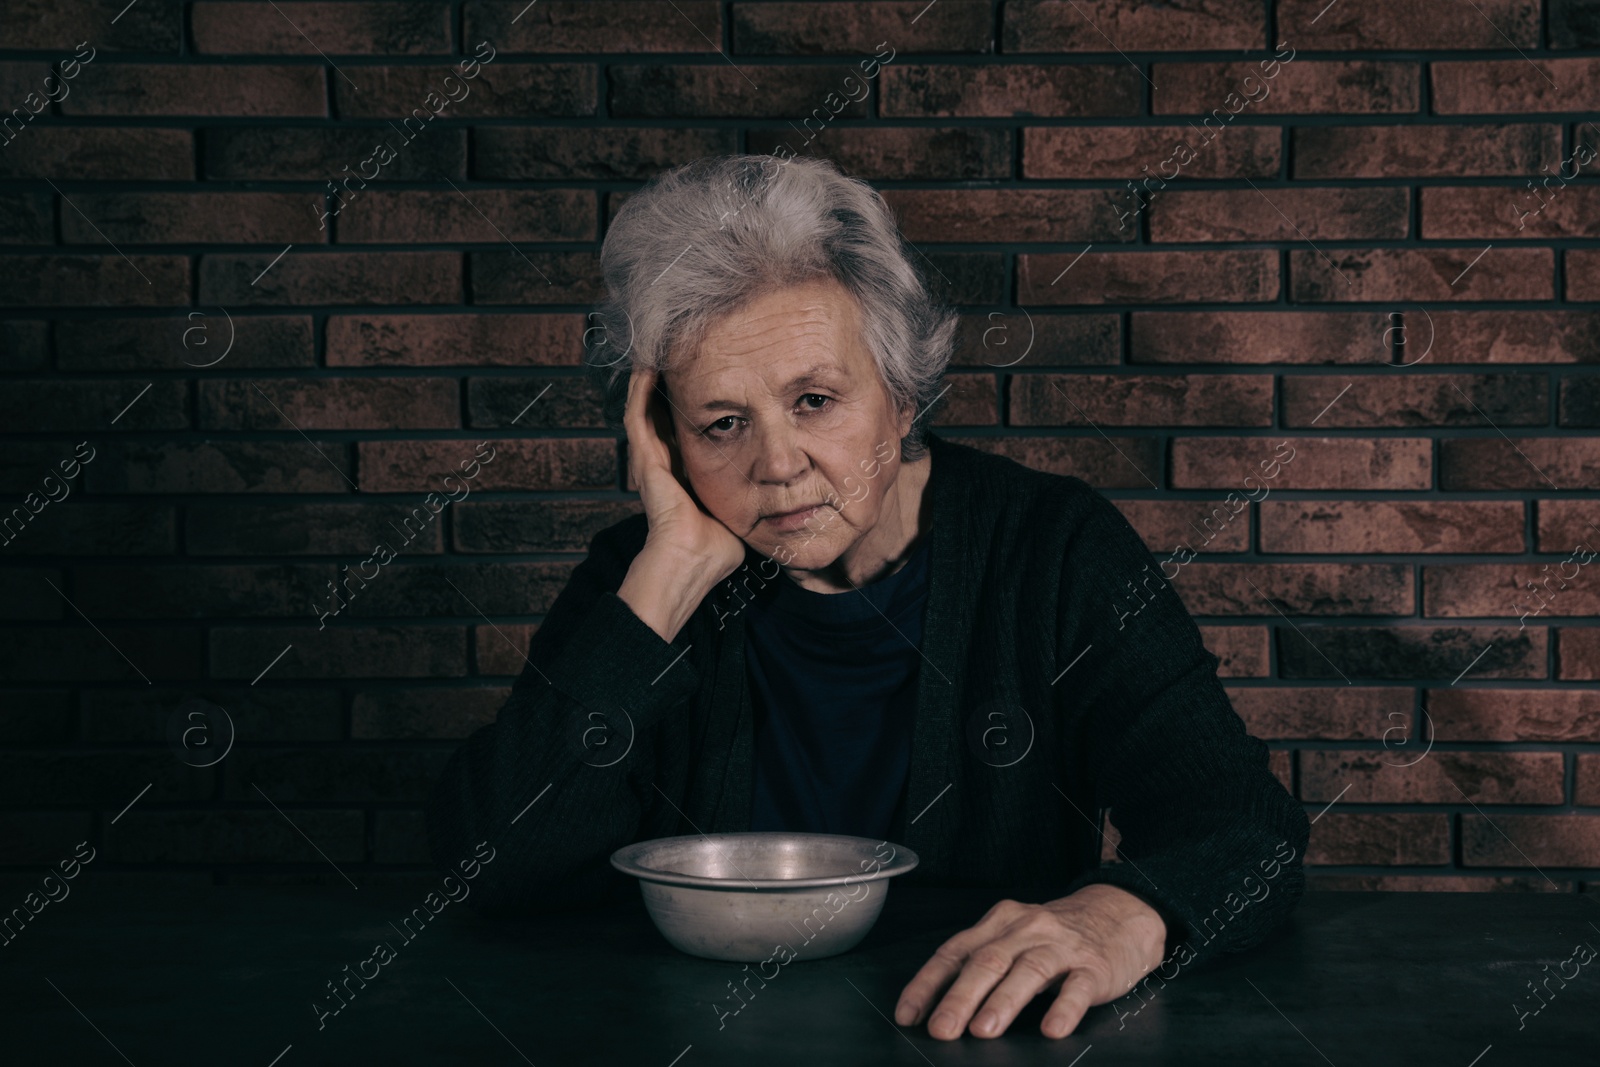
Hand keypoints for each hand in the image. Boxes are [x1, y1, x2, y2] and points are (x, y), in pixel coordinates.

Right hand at [623, 366, 746, 577]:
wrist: (694, 558)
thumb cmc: (718, 546)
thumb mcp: (741, 508)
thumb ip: (755, 491)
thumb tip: (786, 483)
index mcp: (683, 475)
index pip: (685, 430)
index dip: (691, 405)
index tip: (708, 380)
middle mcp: (664, 464)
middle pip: (663, 414)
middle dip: (670, 386)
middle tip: (681, 355)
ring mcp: (650, 460)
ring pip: (645, 408)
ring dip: (651, 380)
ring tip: (661, 351)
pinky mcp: (644, 459)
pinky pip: (637, 415)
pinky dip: (640, 389)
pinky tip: (648, 366)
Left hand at [894, 884, 1167, 1040]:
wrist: (1119, 914)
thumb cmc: (1055, 935)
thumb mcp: (1013, 937)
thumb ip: (980, 962)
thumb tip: (937, 1006)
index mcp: (999, 924)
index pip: (955, 952)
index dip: (929, 983)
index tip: (909, 1014)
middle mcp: (1026, 930)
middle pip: (987, 961)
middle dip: (960, 997)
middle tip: (941, 1029)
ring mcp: (1061, 947)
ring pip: (1028, 971)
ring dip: (1003, 1001)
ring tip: (984, 1030)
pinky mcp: (1094, 967)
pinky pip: (1078, 988)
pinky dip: (1063, 1008)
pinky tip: (1051, 1028)